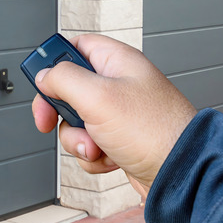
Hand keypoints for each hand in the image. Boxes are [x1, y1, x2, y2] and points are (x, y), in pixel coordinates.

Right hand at [31, 34, 196, 198]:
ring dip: (78, 139)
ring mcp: (119, 115)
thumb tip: (44, 76)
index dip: (54, 63)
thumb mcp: (98, 96)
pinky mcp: (120, 140)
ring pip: (76, 122)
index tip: (42, 82)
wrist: (181, 174)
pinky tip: (109, 158)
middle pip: (69, 89)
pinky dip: (93, 155)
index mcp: (117, 62)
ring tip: (97, 146)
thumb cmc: (154, 131)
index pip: (76, 47)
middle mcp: (118, 85)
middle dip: (61, 112)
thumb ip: (63, 79)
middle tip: (52, 121)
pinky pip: (90, 144)